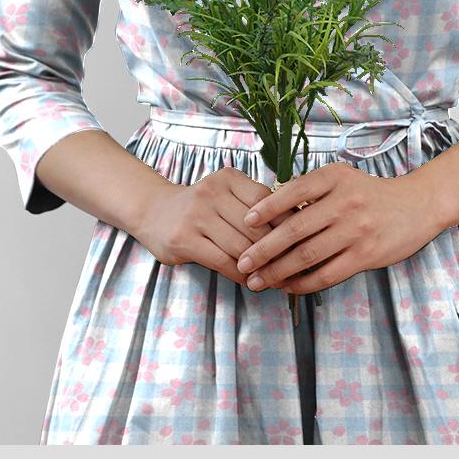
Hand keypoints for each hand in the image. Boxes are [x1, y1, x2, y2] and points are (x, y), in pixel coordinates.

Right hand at [134, 166, 294, 285]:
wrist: (154, 211)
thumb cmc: (202, 206)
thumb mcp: (227, 193)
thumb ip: (255, 205)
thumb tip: (298, 226)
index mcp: (228, 178)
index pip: (267, 201)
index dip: (287, 223)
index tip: (303, 240)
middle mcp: (211, 192)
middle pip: (256, 226)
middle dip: (278, 249)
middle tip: (295, 266)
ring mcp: (196, 215)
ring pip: (241, 246)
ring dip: (261, 266)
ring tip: (277, 277)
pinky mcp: (184, 239)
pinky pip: (222, 261)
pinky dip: (241, 274)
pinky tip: (251, 280)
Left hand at [235, 161, 444, 294]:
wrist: (418, 206)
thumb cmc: (371, 194)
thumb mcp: (342, 179)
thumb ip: (311, 190)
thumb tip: (268, 207)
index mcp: (335, 178)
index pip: (293, 192)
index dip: (266, 208)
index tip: (246, 222)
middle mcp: (345, 202)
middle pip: (294, 229)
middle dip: (264, 249)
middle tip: (243, 262)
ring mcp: (356, 230)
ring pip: (307, 255)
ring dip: (278, 270)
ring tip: (258, 280)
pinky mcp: (366, 255)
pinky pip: (327, 274)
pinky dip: (303, 283)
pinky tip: (288, 286)